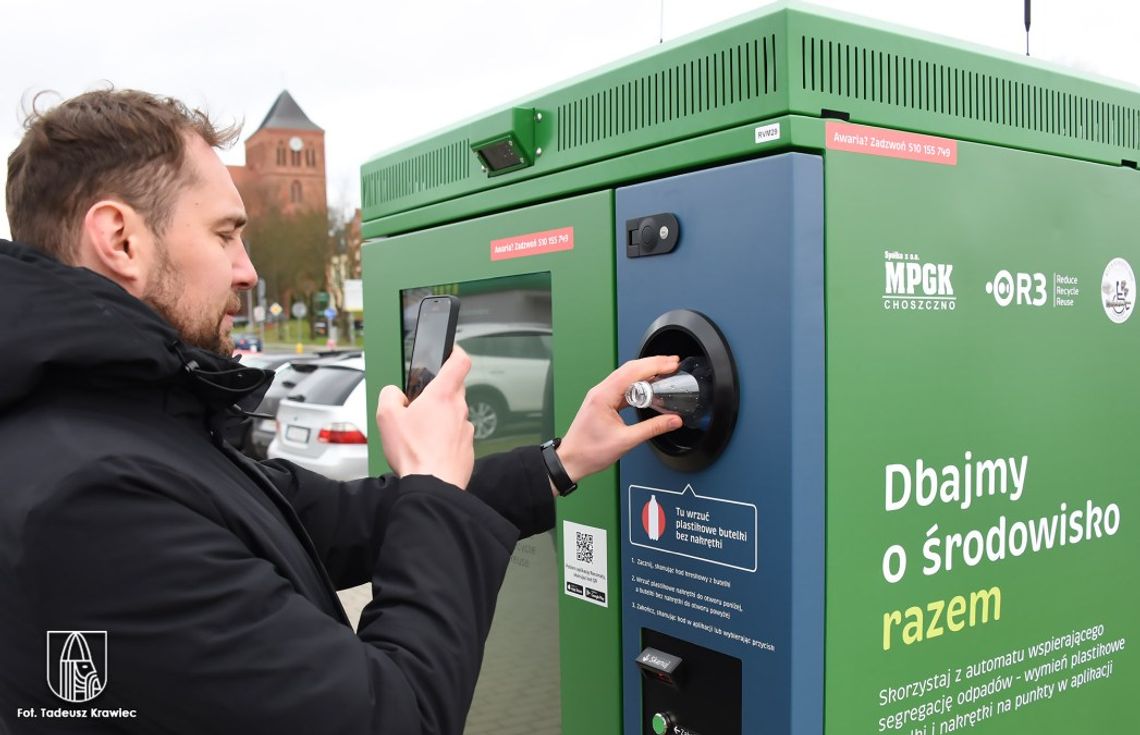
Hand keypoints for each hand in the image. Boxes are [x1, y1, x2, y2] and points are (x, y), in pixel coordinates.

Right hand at [375, 347, 474, 489]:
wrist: (433, 486)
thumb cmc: (413, 453)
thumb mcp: (386, 417)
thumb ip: (390, 394)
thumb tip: (395, 392)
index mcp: (443, 395)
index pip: (460, 362)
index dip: (455, 352)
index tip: (449, 351)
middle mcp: (459, 409)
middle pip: (453, 390)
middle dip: (437, 393)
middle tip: (419, 405)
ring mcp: (466, 429)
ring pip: (454, 415)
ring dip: (440, 418)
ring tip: (420, 434)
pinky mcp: (468, 448)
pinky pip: (456, 436)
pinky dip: (445, 439)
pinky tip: (429, 450)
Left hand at [556, 355, 683, 485]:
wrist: (571, 460)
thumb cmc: (589, 451)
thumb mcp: (626, 441)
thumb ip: (652, 428)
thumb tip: (673, 420)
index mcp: (604, 396)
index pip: (633, 372)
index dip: (655, 365)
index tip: (671, 364)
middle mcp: (600, 391)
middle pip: (630, 368)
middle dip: (653, 363)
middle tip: (672, 363)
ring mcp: (600, 395)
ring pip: (626, 375)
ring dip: (645, 371)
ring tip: (664, 370)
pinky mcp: (602, 401)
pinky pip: (622, 385)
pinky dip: (638, 382)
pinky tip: (648, 385)